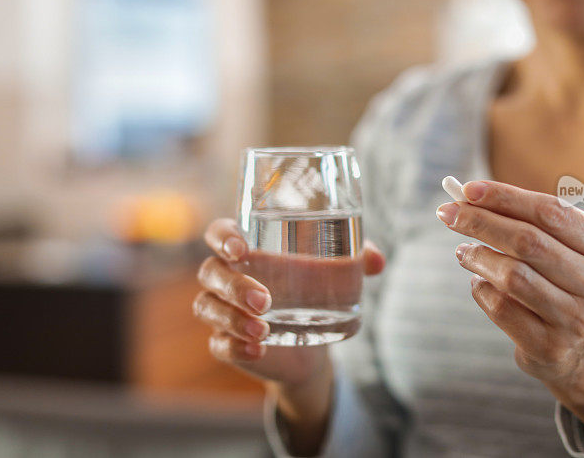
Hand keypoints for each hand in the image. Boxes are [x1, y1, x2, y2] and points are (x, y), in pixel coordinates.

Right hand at [193, 218, 384, 453]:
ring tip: (264, 330)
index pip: (219, 233)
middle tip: (265, 300)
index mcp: (249, 249)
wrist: (313, 342)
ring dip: (232, 319)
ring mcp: (224, 310)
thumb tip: (376, 261)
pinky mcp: (227, 341)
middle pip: (211, 272)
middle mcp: (229, 276)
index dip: (223, 238)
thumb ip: (357, 259)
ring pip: (207, 307)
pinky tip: (258, 350)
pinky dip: (234, 347)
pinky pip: (218, 345)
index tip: (241, 248)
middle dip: (234, 286)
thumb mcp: (336, 271)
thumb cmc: (316, 288)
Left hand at [436, 181, 583, 435]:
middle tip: (448, 213)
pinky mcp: (550, 346)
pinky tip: (479, 281)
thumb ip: (528, 220)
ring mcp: (577, 320)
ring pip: (512, 276)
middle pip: (527, 241)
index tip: (468, 190)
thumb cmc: (566, 281)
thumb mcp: (566, 248)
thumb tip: (470, 197)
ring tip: (463, 251)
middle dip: (480, 222)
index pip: (550, 211)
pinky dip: (481, 289)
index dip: (505, 197)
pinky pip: (501, 308)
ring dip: (478, 256)